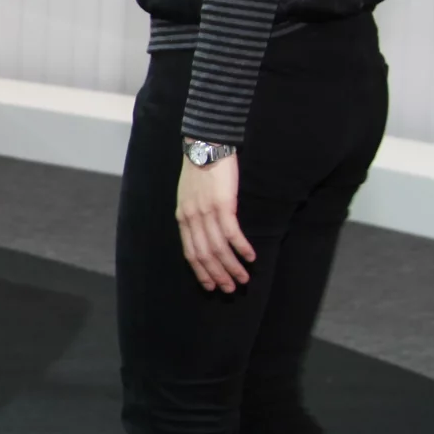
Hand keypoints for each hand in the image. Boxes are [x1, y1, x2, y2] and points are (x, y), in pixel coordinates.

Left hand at [176, 154, 254, 291]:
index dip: (201, 272)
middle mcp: (192, 218)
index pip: (190, 253)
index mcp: (182, 217)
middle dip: (218, 275)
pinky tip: (251, 257)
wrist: (205, 145)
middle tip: (230, 289)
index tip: (211, 286)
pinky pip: (232, 233)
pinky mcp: (223, 204)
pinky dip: (241, 248)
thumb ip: (194, 215)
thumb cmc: (199, 169)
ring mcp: (206, 212)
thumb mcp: (189, 196)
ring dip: (232, 266)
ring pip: (218, 248)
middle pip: (204, 255)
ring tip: (243, 278)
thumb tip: (203, 234)